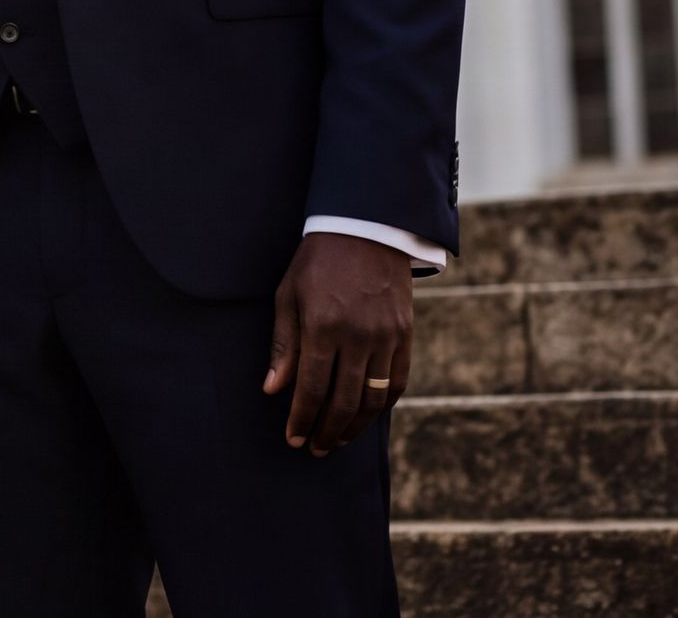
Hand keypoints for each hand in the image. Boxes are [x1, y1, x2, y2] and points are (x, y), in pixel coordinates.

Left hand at [264, 232, 414, 455]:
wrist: (365, 230)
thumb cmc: (316, 262)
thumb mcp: (288, 296)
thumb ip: (284, 345)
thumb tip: (273, 389)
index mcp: (323, 326)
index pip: (311, 388)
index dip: (302, 419)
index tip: (294, 440)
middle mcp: (357, 336)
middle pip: (344, 401)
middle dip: (327, 431)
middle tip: (315, 448)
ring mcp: (386, 337)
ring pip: (373, 398)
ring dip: (355, 426)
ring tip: (338, 440)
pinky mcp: (405, 335)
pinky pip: (397, 382)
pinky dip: (383, 405)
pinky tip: (367, 416)